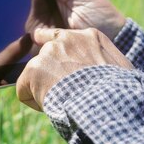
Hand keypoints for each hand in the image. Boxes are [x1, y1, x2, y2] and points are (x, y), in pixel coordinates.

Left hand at [16, 28, 133, 110]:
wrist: (107, 103)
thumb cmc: (119, 92)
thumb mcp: (118, 68)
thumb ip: (102, 62)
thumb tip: (98, 72)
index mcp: (90, 37)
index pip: (65, 37)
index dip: (61, 54)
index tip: (62, 65)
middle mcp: (66, 39)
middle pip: (47, 53)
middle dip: (51, 72)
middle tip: (66, 91)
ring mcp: (48, 53)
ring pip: (36, 73)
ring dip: (45, 88)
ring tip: (64, 100)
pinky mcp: (33, 69)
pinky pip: (24, 90)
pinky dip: (34, 101)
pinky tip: (51, 106)